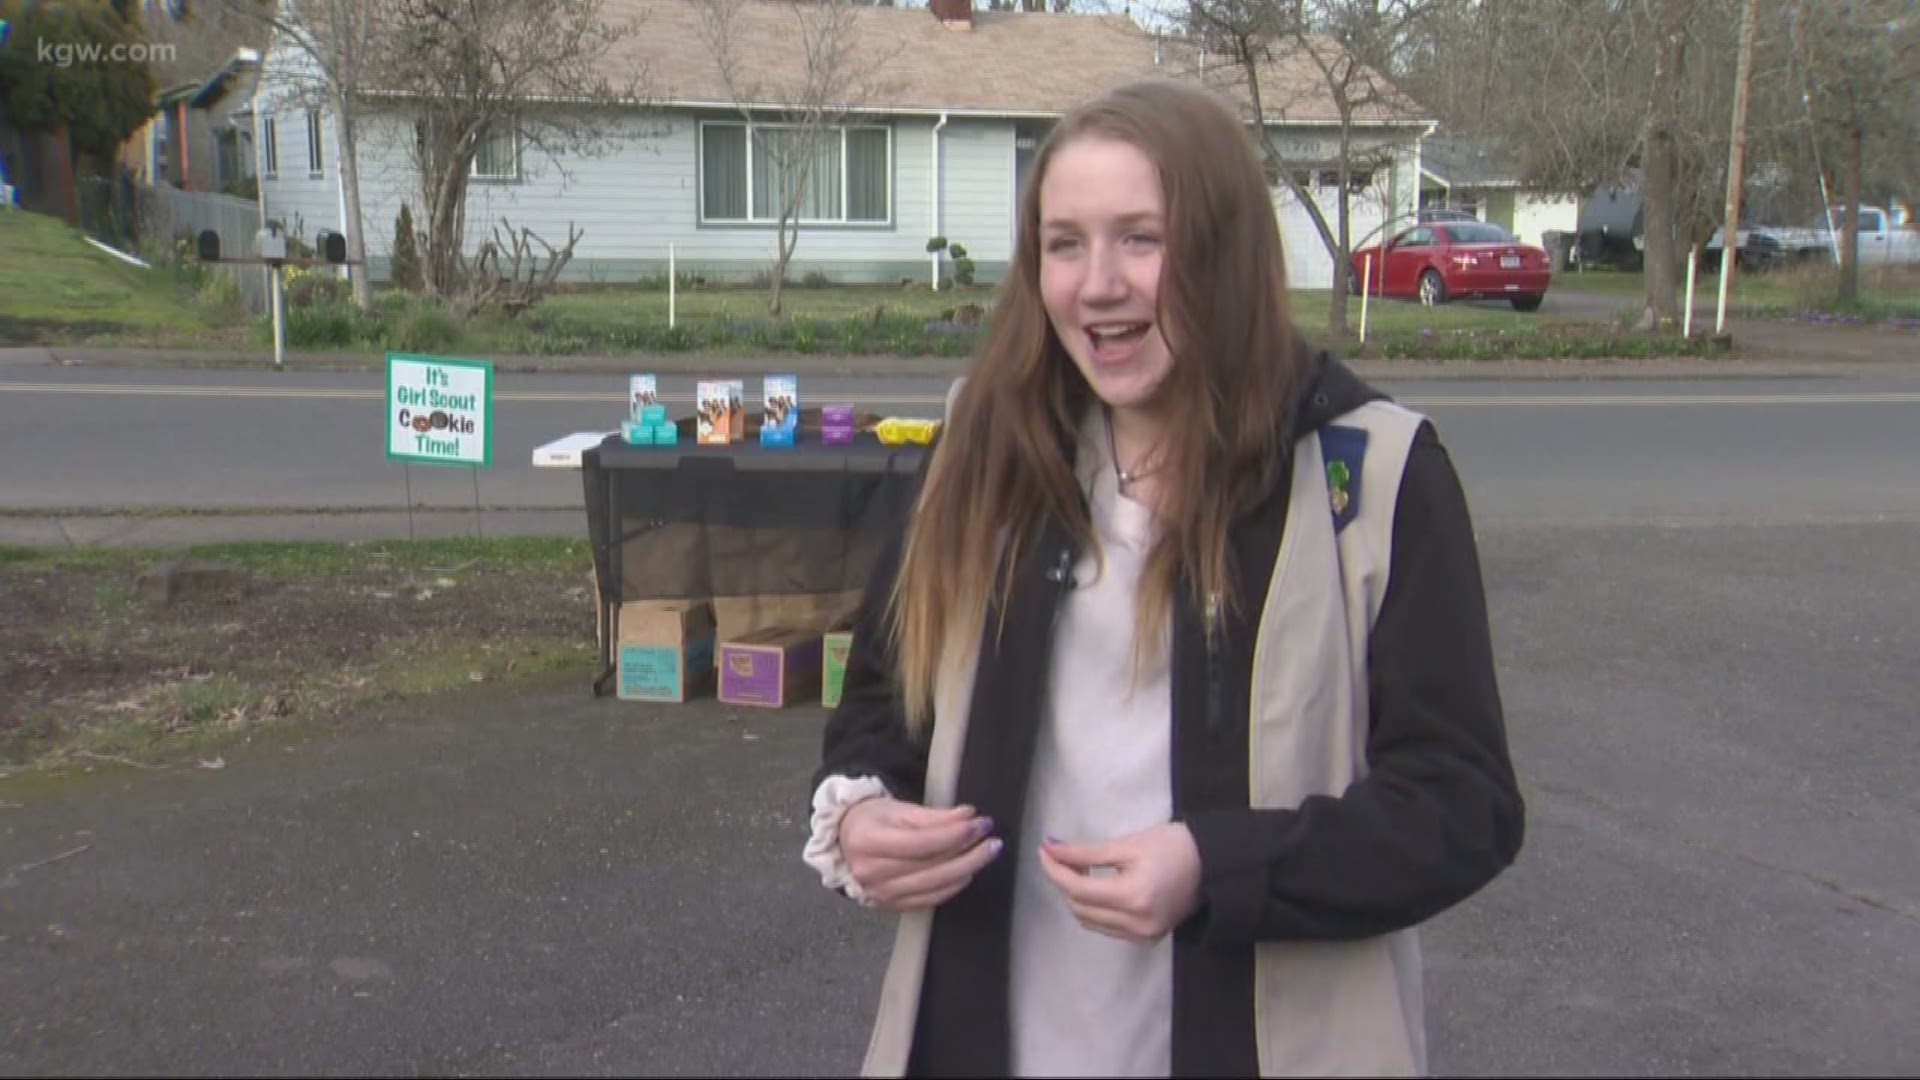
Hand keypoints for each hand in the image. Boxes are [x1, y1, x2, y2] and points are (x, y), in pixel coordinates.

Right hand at [840, 798, 1001, 912]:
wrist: (845, 841)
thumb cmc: (871, 820)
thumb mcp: (898, 809)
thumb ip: (934, 815)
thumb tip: (968, 817)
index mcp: (868, 841)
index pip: (923, 842)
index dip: (956, 834)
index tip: (980, 823)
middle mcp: (871, 872)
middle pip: (932, 867)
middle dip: (970, 854)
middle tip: (992, 840)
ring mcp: (880, 894)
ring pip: (935, 886)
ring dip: (967, 870)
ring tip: (986, 853)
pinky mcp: (890, 906)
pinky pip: (930, 900)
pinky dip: (953, 886)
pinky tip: (967, 872)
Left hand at [1037, 824, 1202, 944]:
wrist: (1213, 865)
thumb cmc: (1174, 846)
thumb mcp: (1128, 844)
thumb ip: (1086, 851)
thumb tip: (1050, 848)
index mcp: (1133, 898)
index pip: (1078, 889)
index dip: (1055, 869)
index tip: (1044, 850)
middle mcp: (1136, 924)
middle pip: (1080, 908)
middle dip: (1065, 881)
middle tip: (1062, 855)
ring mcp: (1142, 936)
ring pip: (1089, 921)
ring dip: (1077, 897)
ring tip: (1080, 869)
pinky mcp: (1146, 939)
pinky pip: (1106, 928)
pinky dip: (1094, 910)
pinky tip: (1098, 888)